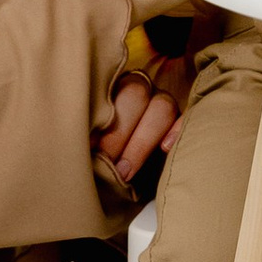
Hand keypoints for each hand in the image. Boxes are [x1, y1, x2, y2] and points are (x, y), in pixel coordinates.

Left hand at [95, 48, 190, 188]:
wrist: (123, 170)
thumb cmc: (100, 159)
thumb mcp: (89, 149)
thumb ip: (85, 146)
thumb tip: (73, 152)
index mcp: (108, 91)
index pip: (106, 90)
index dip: (97, 118)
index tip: (85, 147)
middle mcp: (136, 90)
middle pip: (135, 93)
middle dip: (118, 132)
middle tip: (106, 161)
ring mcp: (161, 103)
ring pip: (162, 105)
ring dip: (142, 140)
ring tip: (125, 172)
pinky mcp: (182, 121)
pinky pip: (188, 117)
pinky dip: (177, 131)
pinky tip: (165, 149)